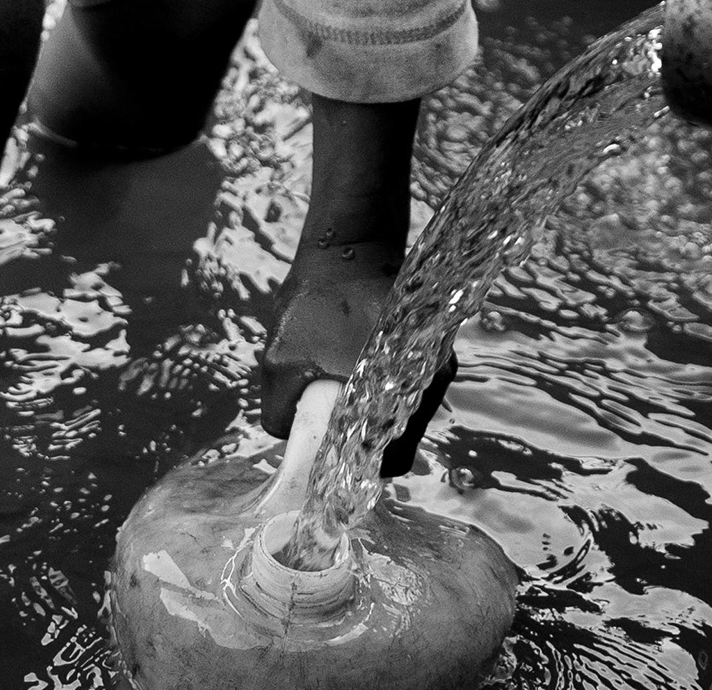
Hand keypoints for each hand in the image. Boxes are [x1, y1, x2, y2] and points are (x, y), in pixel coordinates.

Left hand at [259, 238, 445, 476]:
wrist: (351, 244)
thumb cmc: (314, 300)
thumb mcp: (279, 359)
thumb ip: (280, 412)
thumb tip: (288, 441)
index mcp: (396, 391)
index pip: (392, 461)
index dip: (364, 467)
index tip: (340, 461)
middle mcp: (427, 381)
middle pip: (400, 440)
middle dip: (369, 441)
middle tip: (334, 426)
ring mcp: (433, 362)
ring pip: (405, 413)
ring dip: (376, 411)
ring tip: (343, 387)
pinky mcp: (432, 345)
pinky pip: (409, 383)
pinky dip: (383, 384)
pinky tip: (356, 363)